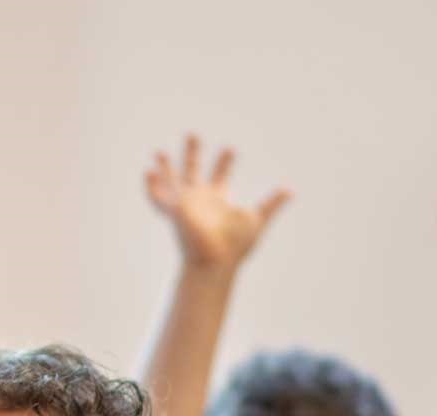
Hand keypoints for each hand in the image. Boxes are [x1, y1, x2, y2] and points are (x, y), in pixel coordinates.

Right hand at [145, 134, 290, 269]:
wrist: (216, 260)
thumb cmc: (234, 247)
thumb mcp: (257, 219)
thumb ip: (271, 203)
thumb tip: (290, 190)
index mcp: (217, 202)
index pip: (220, 177)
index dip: (225, 162)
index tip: (230, 148)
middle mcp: (199, 201)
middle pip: (194, 172)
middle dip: (193, 154)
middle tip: (193, 134)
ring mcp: (185, 205)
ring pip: (172, 182)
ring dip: (165, 168)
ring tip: (158, 152)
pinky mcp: (175, 210)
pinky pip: (159, 198)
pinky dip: (152, 187)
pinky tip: (146, 172)